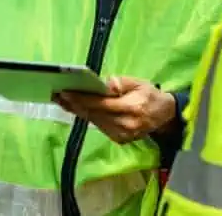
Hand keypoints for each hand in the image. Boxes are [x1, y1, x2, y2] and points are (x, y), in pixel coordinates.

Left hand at [55, 77, 176, 144]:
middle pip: (94, 114)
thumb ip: (119, 83)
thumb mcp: (138, 82)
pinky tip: (76, 108)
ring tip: (62, 100)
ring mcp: (122, 135)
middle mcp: (125, 125)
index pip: (100, 104)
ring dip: (77, 111)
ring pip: (94, 121)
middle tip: (56, 95)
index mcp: (131, 108)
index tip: (65, 92)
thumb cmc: (150, 95)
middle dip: (74, 104)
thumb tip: (100, 85)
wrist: (165, 116)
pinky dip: (88, 117)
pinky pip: (99, 126)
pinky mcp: (119, 140)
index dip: (81, 98)